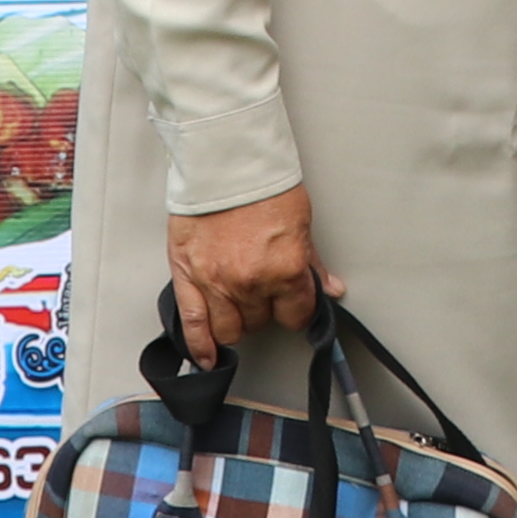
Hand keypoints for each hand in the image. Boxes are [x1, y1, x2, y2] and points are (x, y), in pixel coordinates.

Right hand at [166, 184, 325, 358]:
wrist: (226, 160)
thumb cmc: (262, 185)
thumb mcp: (301, 225)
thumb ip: (312, 265)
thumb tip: (330, 289)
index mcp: (283, 270)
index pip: (295, 316)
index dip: (296, 310)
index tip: (294, 304)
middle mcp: (249, 282)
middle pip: (260, 322)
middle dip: (265, 311)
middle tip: (265, 292)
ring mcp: (215, 282)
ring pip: (229, 329)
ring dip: (237, 322)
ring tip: (240, 307)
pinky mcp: (187, 276)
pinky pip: (193, 324)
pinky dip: (200, 346)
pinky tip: (206, 357)